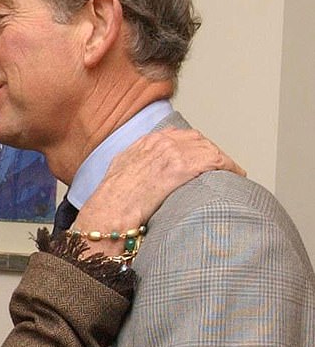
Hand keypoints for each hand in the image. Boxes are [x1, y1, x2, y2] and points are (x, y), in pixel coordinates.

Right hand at [75, 128, 244, 253]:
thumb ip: (135, 164)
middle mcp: (160, 142)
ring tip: (231, 173)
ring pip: (209, 149)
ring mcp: (172, 153)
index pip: (179, 135)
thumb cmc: (112, 201)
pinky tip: (236, 176)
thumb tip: (144, 172)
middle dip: (211, 152)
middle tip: (221, 167)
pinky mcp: (182, 167)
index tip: (202, 156)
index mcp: (145, 142)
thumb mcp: (119, 171)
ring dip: (222, 161)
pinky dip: (230, 167)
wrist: (110, 211)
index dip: (194, 146)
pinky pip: (216, 161)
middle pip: (197, 140)